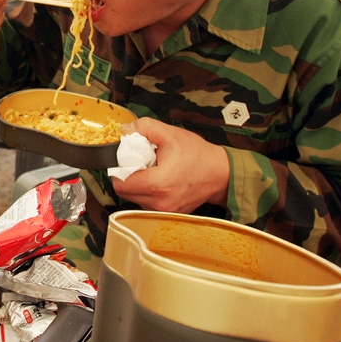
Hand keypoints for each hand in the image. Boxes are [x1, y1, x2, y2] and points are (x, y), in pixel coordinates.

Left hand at [111, 117, 229, 213]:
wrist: (221, 174)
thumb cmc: (198, 155)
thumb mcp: (171, 134)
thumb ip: (145, 128)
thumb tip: (124, 130)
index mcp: (158, 184)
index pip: (121, 184)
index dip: (119, 169)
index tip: (127, 159)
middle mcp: (160, 202)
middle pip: (125, 193)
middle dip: (127, 176)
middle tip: (139, 163)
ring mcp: (165, 211)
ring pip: (135, 199)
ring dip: (137, 185)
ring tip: (151, 170)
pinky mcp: (169, 213)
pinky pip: (147, 203)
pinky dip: (147, 192)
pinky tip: (158, 180)